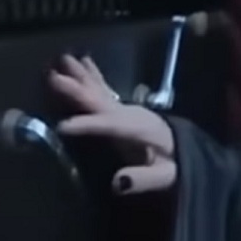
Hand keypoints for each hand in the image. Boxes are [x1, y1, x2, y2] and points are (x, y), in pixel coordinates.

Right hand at [48, 53, 176, 193]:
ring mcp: (127, 108)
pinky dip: (92, 74)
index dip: (88, 126)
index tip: (63, 126)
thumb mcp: (166, 175)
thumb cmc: (174, 164)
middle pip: (100, 101)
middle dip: (77, 90)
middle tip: (53, 76)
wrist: (187, 150)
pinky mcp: (123, 108)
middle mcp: (132, 113)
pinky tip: (84, 61)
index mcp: (140, 129)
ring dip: (81, 75)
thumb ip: (143, 178)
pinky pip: (104, 88)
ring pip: (100, 90)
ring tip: (64, 59)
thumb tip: (116, 182)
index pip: (111, 126)